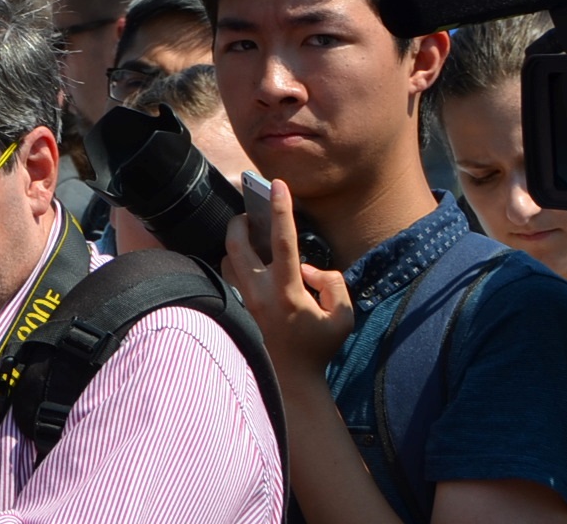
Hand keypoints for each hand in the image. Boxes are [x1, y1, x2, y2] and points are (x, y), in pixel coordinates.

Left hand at [223, 177, 354, 377]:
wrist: (288, 381)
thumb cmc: (317, 348)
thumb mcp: (342, 317)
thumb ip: (332, 283)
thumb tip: (309, 268)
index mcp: (286, 292)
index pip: (282, 241)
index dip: (280, 210)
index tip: (277, 184)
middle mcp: (257, 292)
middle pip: (236, 242)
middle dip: (239, 220)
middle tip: (249, 214)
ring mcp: (239, 301)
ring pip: (226, 258)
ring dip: (236, 245)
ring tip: (250, 240)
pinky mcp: (231, 308)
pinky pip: (224, 276)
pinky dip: (233, 265)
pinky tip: (246, 267)